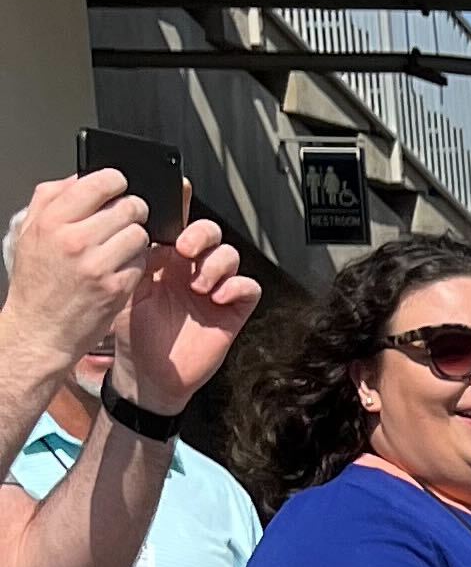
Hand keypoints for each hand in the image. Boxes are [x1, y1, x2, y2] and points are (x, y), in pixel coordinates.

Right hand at [0, 171, 148, 381]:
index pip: (100, 182)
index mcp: (52, 219)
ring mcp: (97, 264)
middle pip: (128, 206)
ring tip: (119, 247)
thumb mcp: (31, 231)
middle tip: (126, 219)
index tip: (119, 186)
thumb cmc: (37, 281)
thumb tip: (83, 176)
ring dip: (135, 238)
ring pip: (139, 233)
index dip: (117, 181)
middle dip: (132, 210)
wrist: (39, 329)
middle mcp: (74, 239)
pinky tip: (119, 269)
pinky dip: (136, 263)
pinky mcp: (116, 287)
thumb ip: (53, 198)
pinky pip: (142, 261)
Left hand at [116, 215, 258, 415]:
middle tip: (186, 249)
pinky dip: (238, 287)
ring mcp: (213, 290)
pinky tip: (218, 298)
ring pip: (230, 255)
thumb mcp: (127, 289)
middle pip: (210, 233)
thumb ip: (136, 259)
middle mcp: (191, 271)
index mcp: (166, 260)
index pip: (180, 223)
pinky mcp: (232, 313)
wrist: (148, 374)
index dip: (185, 204)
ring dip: (216, 264)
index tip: (182, 192)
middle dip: (202, 234)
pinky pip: (248, 288)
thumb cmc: (134, 333)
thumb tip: (138, 229)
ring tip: (199, 285)